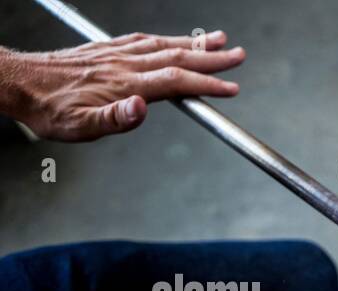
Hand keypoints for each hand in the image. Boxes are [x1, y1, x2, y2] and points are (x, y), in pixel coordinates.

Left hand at [0, 31, 242, 141]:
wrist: (17, 83)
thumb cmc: (48, 110)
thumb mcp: (79, 126)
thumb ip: (113, 119)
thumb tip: (140, 110)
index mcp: (124, 85)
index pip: (175, 81)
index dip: (207, 83)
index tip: (232, 87)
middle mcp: (124, 65)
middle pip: (177, 57)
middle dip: (211, 57)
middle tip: (239, 55)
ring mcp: (115, 54)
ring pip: (162, 44)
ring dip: (194, 43)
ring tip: (218, 40)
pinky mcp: (105, 49)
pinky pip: (142, 39)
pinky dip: (165, 39)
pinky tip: (172, 40)